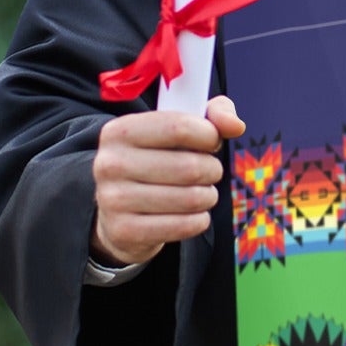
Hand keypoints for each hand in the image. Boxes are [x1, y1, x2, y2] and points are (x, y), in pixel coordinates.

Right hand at [90, 95, 245, 266]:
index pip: (179, 127)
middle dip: (212, 170)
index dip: (209, 135)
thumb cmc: (158, 160)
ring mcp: (113, 199)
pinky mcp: (124, 231)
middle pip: (189, 167)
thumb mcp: (179, 128)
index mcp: (120, 131)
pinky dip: (199, 220)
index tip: (212, 142)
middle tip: (209, 172)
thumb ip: (213, 115)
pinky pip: (184, 226)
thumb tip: (235, 125)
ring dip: (208, 196)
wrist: (119, 211)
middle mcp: (110, 163)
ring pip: (190, 198)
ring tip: (201, 193)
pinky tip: (192, 214)